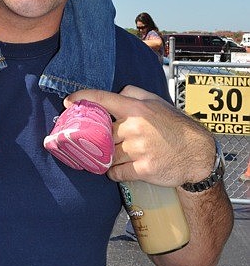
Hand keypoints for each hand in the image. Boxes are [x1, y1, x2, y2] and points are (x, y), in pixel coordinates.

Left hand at [64, 86, 214, 186]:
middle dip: (101, 138)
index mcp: (137, 108)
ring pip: (108, 154)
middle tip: (101, 141)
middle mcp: (135, 127)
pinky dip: (114, 172)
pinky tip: (120, 169)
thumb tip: (115, 93)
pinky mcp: (143, 169)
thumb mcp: (157, 101)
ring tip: (115, 155)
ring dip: (107, 156)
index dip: (83, 98)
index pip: (104, 99)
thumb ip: (134, 93)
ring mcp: (138, 149)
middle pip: (102, 132)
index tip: (68, 102)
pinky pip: (116, 172)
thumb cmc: (175, 126)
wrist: (197, 155)